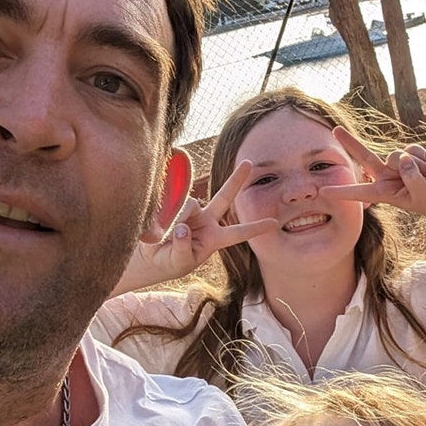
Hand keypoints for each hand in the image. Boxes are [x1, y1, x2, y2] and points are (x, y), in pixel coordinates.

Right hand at [112, 161, 278, 295]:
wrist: (150, 258)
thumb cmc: (170, 263)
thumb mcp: (180, 261)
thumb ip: (183, 247)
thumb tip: (182, 227)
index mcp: (214, 238)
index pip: (238, 233)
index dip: (255, 227)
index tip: (274, 223)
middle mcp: (206, 221)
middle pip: (224, 197)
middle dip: (236, 180)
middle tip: (248, 162)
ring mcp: (190, 212)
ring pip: (189, 205)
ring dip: (178, 219)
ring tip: (165, 237)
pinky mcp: (173, 206)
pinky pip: (172, 205)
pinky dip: (165, 217)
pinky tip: (158, 227)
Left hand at [320, 127, 425, 231]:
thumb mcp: (423, 195)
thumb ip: (411, 178)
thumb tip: (402, 158)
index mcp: (386, 194)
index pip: (361, 192)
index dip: (342, 192)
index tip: (323, 192)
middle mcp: (388, 177)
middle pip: (366, 158)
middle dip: (351, 143)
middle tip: (335, 129)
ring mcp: (399, 165)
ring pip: (397, 154)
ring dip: (415, 164)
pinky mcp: (412, 155)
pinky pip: (412, 150)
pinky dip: (424, 158)